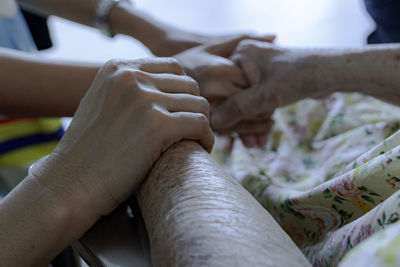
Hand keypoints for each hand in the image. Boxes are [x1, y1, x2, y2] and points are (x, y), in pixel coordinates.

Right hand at [31, 58, 213, 220]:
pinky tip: (200, 150)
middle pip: (189, 84)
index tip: (181, 113)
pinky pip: (200, 125)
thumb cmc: (88, 153)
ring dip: (202, 124)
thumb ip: (130, 91)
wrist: (69, 185)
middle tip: (191, 130)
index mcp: (118, 68)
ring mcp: (144, 99)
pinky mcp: (157, 125)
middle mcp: (131, 77)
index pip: (172, 68)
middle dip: (194, 108)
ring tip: (195, 141)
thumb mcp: (103, 105)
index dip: (182, 92)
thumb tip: (170, 91)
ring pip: (199, 104)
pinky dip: (206, 138)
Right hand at [175, 35, 274, 147]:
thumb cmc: (191, 58)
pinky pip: (229, 131)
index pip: (254, 85)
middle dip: (265, 110)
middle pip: (250, 105)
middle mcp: (214, 91)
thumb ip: (242, 40)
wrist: (159, 78)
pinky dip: (245, 133)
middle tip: (273, 111)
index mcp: (220, 71)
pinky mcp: (202, 122)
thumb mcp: (214, 45)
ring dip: (258, 126)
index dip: (267, 91)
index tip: (272, 91)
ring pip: (242, 121)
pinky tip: (252, 134)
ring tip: (268, 124)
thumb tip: (274, 35)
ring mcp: (207, 109)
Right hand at [211, 40, 321, 145]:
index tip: (233, 132)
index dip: (227, 112)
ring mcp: (255, 72)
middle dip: (243, 123)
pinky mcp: (266, 83)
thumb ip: (238, 108)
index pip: (222, 88)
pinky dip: (259, 120)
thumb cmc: (298, 77)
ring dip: (251, 125)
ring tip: (257, 143)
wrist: (329, 73)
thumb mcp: (265, 96)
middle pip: (233, 97)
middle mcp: (245, 61)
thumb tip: (214, 123)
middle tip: (250, 141)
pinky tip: (261, 139)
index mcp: (240, 56)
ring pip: (245, 103)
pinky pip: (256, 103)